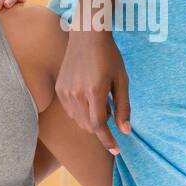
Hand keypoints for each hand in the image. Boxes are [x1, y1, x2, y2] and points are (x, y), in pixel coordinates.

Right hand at [55, 30, 129, 153]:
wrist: (87, 35)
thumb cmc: (109, 56)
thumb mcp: (121, 80)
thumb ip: (123, 107)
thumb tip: (125, 131)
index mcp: (95, 91)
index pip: (99, 125)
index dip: (108, 140)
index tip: (116, 150)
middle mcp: (77, 93)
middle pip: (88, 125)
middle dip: (101, 127)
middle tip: (110, 109)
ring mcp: (65, 92)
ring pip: (78, 120)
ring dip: (90, 120)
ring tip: (99, 101)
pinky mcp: (59, 89)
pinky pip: (70, 111)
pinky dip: (81, 113)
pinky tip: (88, 98)